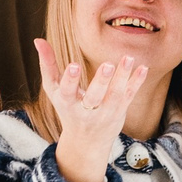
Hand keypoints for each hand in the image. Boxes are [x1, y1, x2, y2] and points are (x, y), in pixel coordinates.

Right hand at [36, 37, 148, 181]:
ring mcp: (105, 112)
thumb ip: (47, 65)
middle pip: (94, 96)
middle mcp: (87, 110)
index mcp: (67, 103)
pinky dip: (136, 82)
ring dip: (122, 77)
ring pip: (115, 95)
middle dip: (101, 81)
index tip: (73, 66)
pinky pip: (129, 96)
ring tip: (128, 58)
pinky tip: (143, 67)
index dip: (70, 80)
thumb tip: (37, 40)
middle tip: (107, 65)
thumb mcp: (53, 90)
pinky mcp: (120, 111)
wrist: (87, 141)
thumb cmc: (67, 108)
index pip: (67, 92)